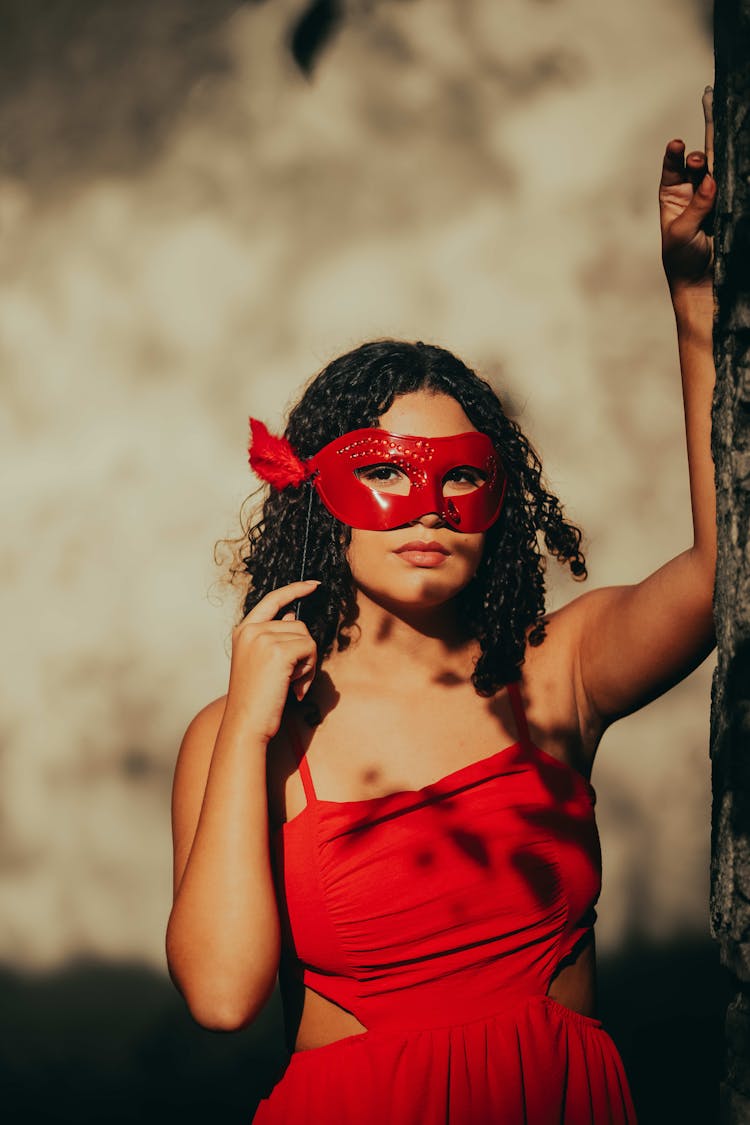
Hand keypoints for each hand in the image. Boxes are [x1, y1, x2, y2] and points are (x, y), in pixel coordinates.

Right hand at [224, 579, 320, 741]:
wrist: (246, 723)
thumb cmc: (256, 698)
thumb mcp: (260, 661)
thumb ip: (274, 637)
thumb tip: (292, 615)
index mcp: (243, 631)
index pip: (273, 600)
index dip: (295, 590)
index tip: (313, 584)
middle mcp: (251, 630)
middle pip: (297, 624)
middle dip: (303, 651)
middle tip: (292, 679)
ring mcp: (263, 638)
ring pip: (306, 637)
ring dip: (307, 663)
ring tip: (291, 684)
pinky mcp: (278, 652)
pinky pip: (310, 650)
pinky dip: (309, 670)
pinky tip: (295, 687)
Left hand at [659, 85, 715, 298]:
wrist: (701, 282)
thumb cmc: (682, 259)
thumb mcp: (682, 232)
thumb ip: (696, 207)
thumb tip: (710, 181)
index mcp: (672, 197)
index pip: (672, 171)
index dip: (673, 156)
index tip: (676, 144)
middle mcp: (692, 194)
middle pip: (696, 168)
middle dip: (697, 161)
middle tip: (697, 163)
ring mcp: (712, 200)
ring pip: (716, 176)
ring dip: (715, 168)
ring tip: (711, 168)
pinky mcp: (728, 207)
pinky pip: (732, 190)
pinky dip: (733, 182)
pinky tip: (735, 173)